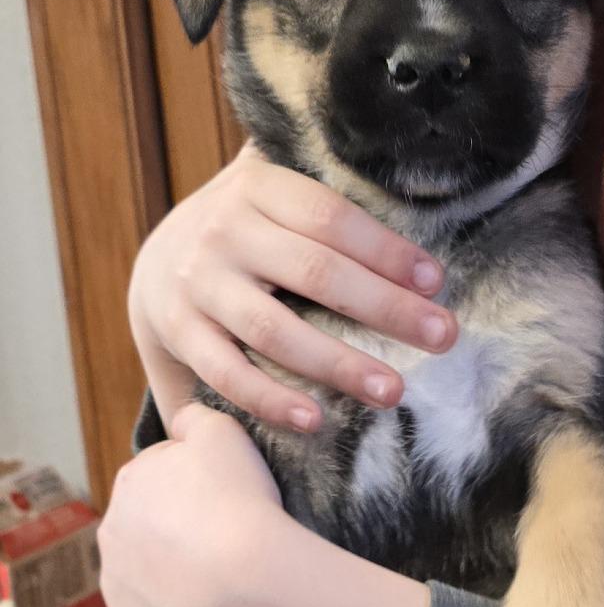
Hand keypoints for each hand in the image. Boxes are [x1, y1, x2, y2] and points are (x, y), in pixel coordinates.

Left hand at [98, 404, 282, 606]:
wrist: (247, 585)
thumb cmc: (238, 500)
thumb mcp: (224, 431)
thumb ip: (195, 416)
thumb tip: (183, 420)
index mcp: (131, 481)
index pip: (164, 472)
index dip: (201, 479)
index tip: (230, 492)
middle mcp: (111, 533)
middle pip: (150, 524)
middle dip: (181, 526)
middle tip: (229, 532)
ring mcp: (116, 588)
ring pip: (148, 573)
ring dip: (176, 570)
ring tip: (225, 573)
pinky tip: (213, 606)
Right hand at [128, 143, 457, 430]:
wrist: (157, 260)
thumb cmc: (248, 228)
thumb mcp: (274, 191)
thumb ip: (328, 187)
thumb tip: (420, 192)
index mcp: (258, 188)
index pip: (332, 217)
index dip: (387, 250)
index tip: (435, 281)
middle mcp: (224, 232)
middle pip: (316, 272)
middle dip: (386, 308)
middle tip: (443, 337)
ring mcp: (198, 285)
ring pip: (274, 330)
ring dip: (339, 364)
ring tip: (392, 390)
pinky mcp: (177, 333)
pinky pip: (226, 373)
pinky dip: (269, 399)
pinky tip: (315, 419)